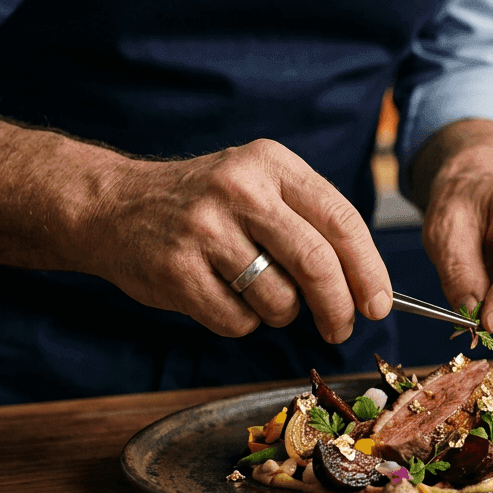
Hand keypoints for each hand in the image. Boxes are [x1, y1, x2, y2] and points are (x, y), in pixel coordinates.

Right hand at [92, 139, 390, 341]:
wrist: (113, 205)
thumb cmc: (205, 204)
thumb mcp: (259, 184)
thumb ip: (310, 221)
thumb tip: (366, 285)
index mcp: (272, 164)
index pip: (341, 221)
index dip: (368, 269)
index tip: (379, 303)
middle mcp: (240, 189)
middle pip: (316, 264)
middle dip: (339, 307)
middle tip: (341, 328)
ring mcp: (205, 229)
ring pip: (278, 299)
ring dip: (281, 313)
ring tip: (260, 295)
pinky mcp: (176, 269)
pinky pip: (236, 320)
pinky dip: (241, 322)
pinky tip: (222, 297)